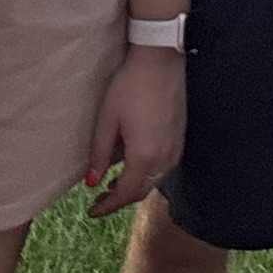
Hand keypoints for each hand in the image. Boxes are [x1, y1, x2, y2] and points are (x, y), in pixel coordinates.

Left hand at [84, 44, 187, 216]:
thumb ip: (99, 155)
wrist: (160, 61)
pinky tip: (134, 167)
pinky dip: (147, 175)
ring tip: (113, 186)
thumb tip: (92, 183)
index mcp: (143, 156)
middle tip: (99, 202)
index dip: (107, 206)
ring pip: (154, 181)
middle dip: (120, 201)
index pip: (124, 194)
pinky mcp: (180, 138)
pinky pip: (163, 168)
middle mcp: (163, 158)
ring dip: (134, 188)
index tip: (92, 211)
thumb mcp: (106, 121)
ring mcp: (175, 148)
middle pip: (141, 192)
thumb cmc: (129, 87)